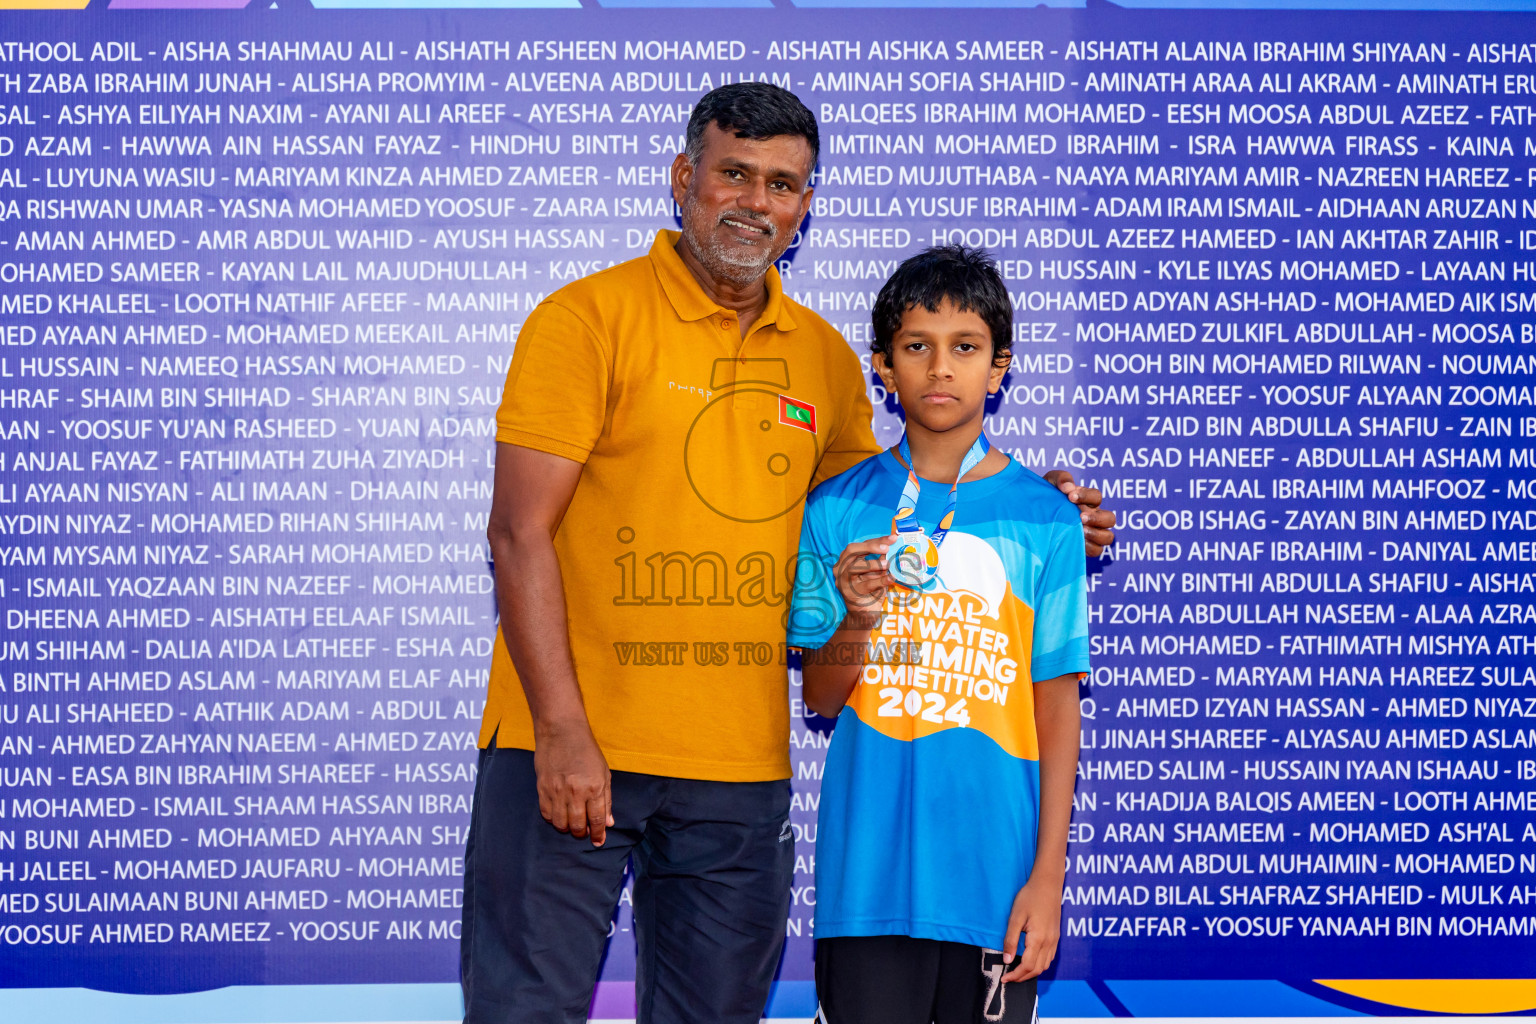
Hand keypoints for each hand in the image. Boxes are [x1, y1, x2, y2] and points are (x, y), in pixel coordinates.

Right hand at [532, 723, 612, 846]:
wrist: (561, 731)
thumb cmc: (586, 750)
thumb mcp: (603, 772)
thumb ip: (606, 799)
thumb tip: (608, 822)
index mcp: (594, 787)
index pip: (597, 820)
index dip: (598, 834)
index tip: (598, 842)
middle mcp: (575, 792)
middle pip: (578, 825)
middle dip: (582, 833)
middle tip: (584, 832)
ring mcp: (557, 791)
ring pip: (560, 824)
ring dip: (567, 828)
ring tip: (571, 824)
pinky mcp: (542, 788)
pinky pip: (546, 814)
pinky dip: (553, 819)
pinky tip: (558, 815)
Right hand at [832, 535, 895, 626]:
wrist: (864, 613)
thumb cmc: (870, 589)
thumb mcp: (875, 571)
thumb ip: (880, 558)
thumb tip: (893, 544)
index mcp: (846, 560)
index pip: (859, 545)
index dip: (876, 540)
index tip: (892, 538)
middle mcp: (840, 568)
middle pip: (852, 550)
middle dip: (871, 547)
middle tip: (887, 548)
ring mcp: (843, 581)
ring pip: (855, 567)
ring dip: (873, 564)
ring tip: (887, 565)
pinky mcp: (850, 593)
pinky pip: (866, 584)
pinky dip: (880, 580)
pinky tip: (891, 578)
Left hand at [1000, 877, 1061, 981]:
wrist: (1048, 884)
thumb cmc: (1029, 897)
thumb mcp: (1015, 917)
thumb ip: (1011, 939)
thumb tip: (1007, 960)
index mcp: (1038, 939)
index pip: (1027, 966)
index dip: (1015, 975)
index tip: (1003, 978)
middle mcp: (1049, 943)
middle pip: (1037, 970)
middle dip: (1022, 977)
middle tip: (1008, 977)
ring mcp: (1054, 940)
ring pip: (1045, 966)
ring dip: (1031, 972)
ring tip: (1017, 971)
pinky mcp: (1056, 937)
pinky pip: (1049, 958)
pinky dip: (1039, 964)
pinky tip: (1030, 961)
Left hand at [1044, 468, 1115, 556]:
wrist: (1032, 513)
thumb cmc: (1045, 496)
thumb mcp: (1050, 481)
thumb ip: (1061, 478)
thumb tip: (1069, 487)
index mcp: (1087, 501)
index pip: (1097, 496)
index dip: (1087, 496)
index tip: (1070, 496)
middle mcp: (1093, 517)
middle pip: (1110, 518)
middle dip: (1097, 518)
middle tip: (1080, 517)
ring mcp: (1091, 533)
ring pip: (1108, 537)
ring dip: (1096, 534)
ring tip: (1081, 531)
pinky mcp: (1083, 547)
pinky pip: (1096, 550)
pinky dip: (1089, 546)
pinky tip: (1075, 541)